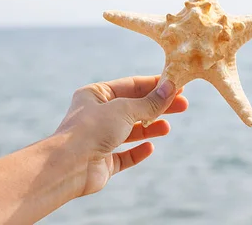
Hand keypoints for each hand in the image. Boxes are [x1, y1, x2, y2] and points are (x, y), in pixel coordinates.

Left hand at [54, 75, 187, 195]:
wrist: (69, 166)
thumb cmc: (92, 129)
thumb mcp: (125, 109)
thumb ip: (149, 102)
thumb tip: (171, 88)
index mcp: (96, 95)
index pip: (131, 86)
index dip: (155, 86)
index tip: (178, 85)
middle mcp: (96, 115)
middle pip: (134, 107)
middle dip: (157, 107)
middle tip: (182, 105)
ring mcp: (99, 138)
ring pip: (130, 131)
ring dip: (150, 128)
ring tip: (167, 128)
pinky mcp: (102, 161)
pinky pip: (124, 155)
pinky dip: (137, 150)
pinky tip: (149, 147)